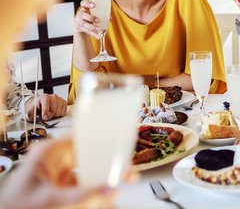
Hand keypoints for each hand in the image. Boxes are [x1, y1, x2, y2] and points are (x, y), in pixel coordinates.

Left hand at [0, 137, 114, 208]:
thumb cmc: (14, 205)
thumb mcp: (50, 199)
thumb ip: (82, 196)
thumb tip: (111, 190)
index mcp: (49, 151)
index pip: (80, 136)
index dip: (101, 136)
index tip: (120, 138)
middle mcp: (55, 159)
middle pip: (89, 155)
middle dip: (109, 161)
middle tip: (127, 166)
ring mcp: (59, 173)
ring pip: (88, 171)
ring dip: (105, 176)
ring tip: (125, 180)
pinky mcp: (61, 187)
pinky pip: (83, 185)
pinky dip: (95, 189)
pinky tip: (109, 194)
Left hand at [25, 94, 67, 120]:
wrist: (43, 103)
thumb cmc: (38, 107)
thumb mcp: (32, 110)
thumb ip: (31, 114)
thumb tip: (33, 118)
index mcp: (44, 97)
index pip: (46, 103)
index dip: (45, 111)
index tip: (44, 118)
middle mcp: (53, 97)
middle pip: (53, 110)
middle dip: (49, 116)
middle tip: (45, 118)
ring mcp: (60, 99)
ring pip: (58, 113)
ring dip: (54, 116)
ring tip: (50, 114)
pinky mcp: (64, 103)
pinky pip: (63, 113)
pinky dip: (58, 116)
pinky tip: (54, 113)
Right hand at [73, 0, 100, 38]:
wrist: (80, 24)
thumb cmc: (89, 16)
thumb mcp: (93, 13)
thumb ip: (101, 14)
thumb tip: (109, 18)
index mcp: (84, 8)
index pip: (83, 3)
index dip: (88, 4)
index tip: (94, 5)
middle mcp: (80, 14)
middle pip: (82, 15)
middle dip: (91, 18)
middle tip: (98, 20)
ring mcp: (79, 21)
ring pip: (85, 24)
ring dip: (93, 27)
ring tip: (100, 29)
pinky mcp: (80, 28)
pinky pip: (87, 31)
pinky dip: (93, 34)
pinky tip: (98, 36)